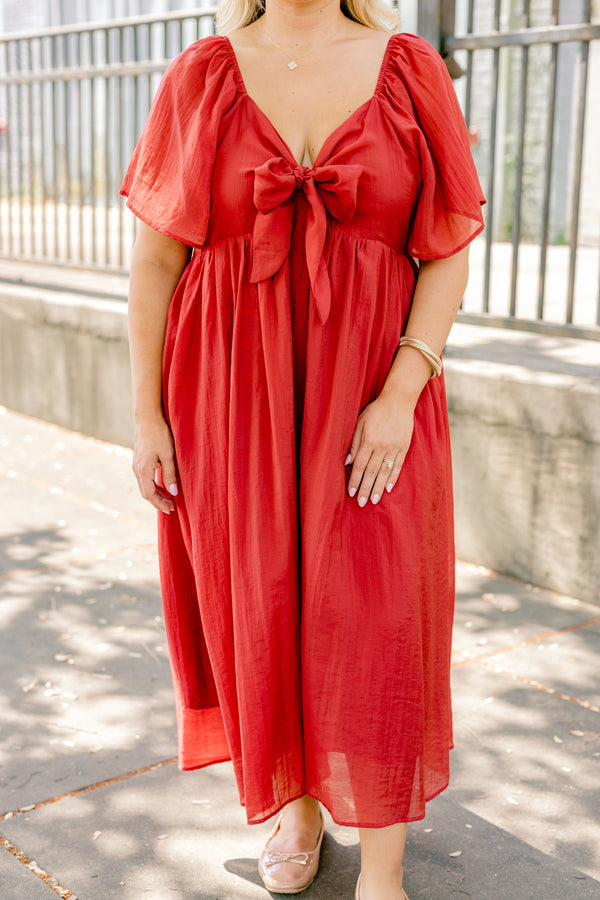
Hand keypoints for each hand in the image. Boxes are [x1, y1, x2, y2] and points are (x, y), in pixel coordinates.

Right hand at [132, 416, 177, 513]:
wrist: (147, 418)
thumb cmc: (159, 435)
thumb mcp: (168, 455)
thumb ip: (170, 475)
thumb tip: (173, 493)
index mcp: (143, 470)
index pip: (149, 495)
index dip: (160, 504)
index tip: (171, 509)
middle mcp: (137, 469)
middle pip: (146, 493)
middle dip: (158, 502)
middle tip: (172, 507)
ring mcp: (136, 465)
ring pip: (145, 486)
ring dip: (156, 494)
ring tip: (169, 499)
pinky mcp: (139, 461)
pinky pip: (145, 478)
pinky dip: (154, 485)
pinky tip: (163, 486)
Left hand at [345, 391, 414, 506]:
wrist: (399, 401)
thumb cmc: (376, 411)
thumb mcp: (359, 422)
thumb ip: (353, 443)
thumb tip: (347, 462)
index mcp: (369, 441)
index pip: (360, 466)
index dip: (355, 480)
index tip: (351, 493)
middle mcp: (381, 447)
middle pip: (371, 472)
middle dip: (366, 489)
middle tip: (362, 503)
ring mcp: (394, 448)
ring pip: (384, 472)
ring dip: (379, 487)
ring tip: (374, 500)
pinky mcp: (404, 447)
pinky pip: (397, 466)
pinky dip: (393, 478)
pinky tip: (388, 488)